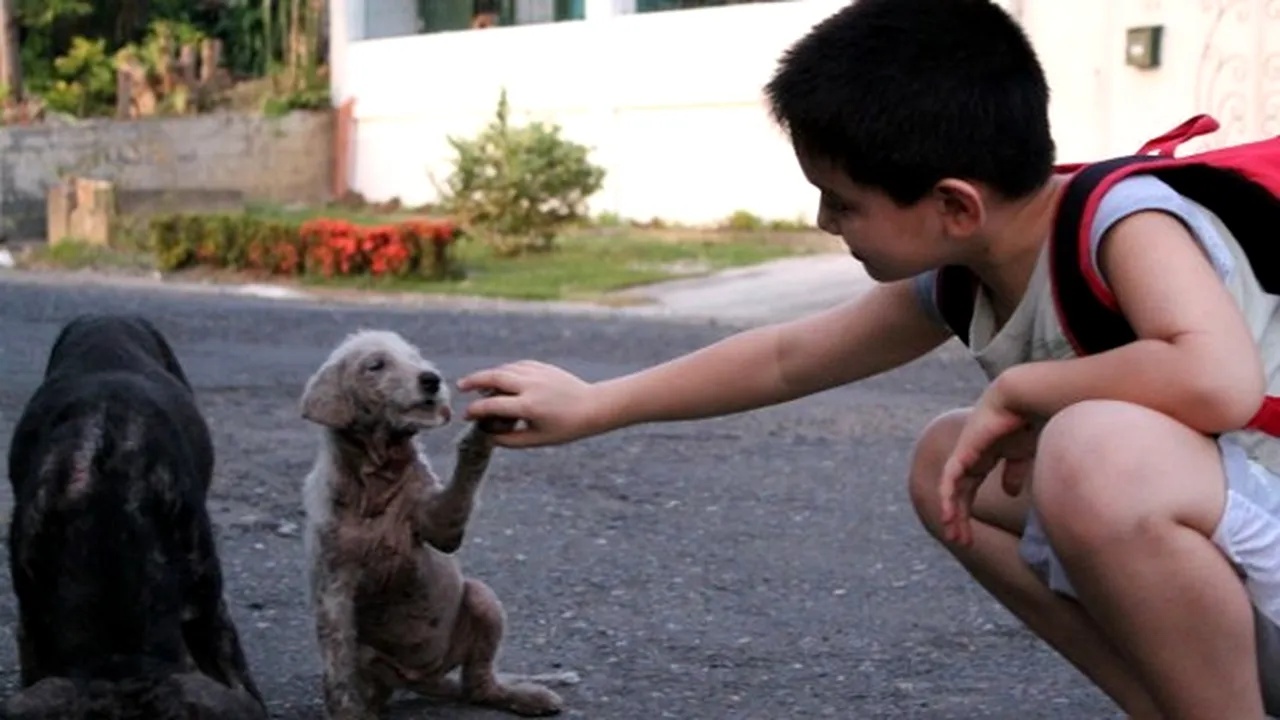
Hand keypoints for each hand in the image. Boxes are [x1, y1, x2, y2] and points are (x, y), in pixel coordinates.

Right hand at [456, 360, 605, 447]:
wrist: (593, 407)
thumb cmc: (566, 428)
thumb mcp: (537, 439)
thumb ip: (510, 440)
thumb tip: (488, 436)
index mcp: (528, 406)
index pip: (492, 405)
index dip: (475, 411)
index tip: (466, 415)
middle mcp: (530, 385)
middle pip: (494, 377)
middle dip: (474, 381)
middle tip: (460, 387)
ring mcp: (536, 373)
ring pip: (505, 369)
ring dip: (488, 375)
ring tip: (476, 384)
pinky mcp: (542, 367)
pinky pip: (517, 365)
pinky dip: (505, 370)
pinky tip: (499, 378)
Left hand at [938, 383, 1036, 546]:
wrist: (1024, 399)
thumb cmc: (1028, 421)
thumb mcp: (1022, 454)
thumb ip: (1014, 472)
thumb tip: (1009, 493)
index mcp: (983, 457)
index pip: (969, 489)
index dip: (967, 512)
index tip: (971, 536)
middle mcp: (969, 456)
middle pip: (959, 493)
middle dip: (958, 518)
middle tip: (961, 542)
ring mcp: (964, 453)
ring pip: (951, 490)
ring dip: (952, 513)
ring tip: (953, 533)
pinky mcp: (964, 451)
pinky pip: (951, 479)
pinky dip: (949, 497)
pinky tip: (949, 514)